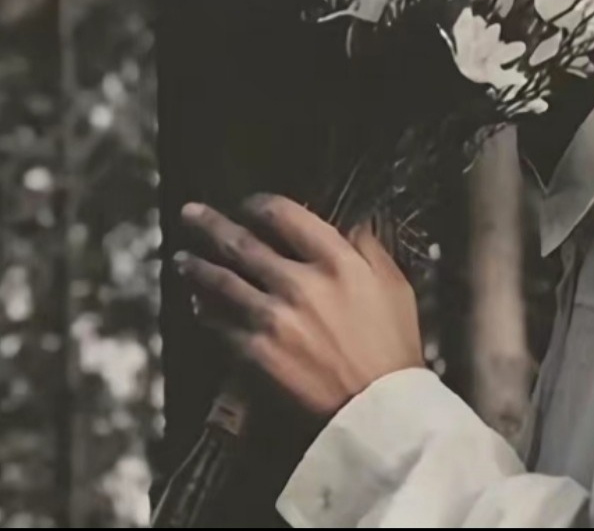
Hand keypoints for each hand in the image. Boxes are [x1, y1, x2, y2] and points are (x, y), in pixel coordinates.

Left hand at [175, 195, 423, 419]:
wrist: (376, 406)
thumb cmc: (391, 343)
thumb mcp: (394, 284)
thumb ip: (369, 249)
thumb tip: (351, 226)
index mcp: (336, 260)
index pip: (285, 216)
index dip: (260, 205)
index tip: (250, 204)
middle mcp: (298, 282)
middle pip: (243, 243)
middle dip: (211, 225)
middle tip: (190, 212)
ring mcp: (272, 318)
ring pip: (221, 282)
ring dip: (197, 266)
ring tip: (181, 257)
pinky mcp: (255, 352)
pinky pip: (220, 324)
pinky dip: (205, 310)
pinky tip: (197, 303)